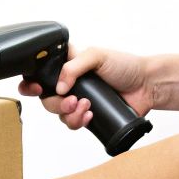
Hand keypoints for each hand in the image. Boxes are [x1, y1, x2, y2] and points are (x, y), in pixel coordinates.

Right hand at [17, 45, 155, 130]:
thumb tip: (58, 87)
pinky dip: (78, 121)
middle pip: (46, 97)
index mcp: (67, 63)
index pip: (39, 72)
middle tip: (71, 100)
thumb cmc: (125, 65)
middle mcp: (69, 82)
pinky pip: (72, 123)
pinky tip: (90, 115)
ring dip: (68, 112)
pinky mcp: (88, 115)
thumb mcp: (97, 56)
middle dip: (55, 102)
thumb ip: (73, 67)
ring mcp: (78, 99)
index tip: (37, 88)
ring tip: (87, 106)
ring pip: (58, 113)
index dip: (31, 82)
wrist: (147, 86)